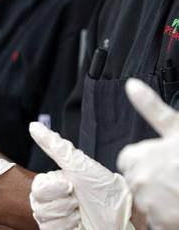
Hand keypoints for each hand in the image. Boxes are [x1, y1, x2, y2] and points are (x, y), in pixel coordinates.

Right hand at [30, 122, 133, 229]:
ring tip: (80, 212)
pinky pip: (50, 229)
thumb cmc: (105, 188)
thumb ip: (54, 145)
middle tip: (77, 200)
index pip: (36, 187)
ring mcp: (55, 217)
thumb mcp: (78, 164)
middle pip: (37, 203)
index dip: (52, 189)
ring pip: (43, 218)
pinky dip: (67, 227)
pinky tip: (78, 224)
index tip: (69, 186)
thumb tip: (34, 126)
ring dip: (66, 216)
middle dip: (61, 203)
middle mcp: (52, 199)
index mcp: (53, 182)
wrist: (124, 215)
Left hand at [117, 78, 178, 229]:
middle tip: (176, 177)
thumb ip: (151, 108)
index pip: (127, 159)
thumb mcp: (178, 128)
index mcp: (137, 158)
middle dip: (153, 179)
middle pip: (135, 181)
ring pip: (146, 203)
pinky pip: (156, 222)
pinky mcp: (162, 224)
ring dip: (160, 200)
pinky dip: (167, 218)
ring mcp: (149, 206)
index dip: (147, 158)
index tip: (164, 160)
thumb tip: (131, 85)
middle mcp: (138, 182)